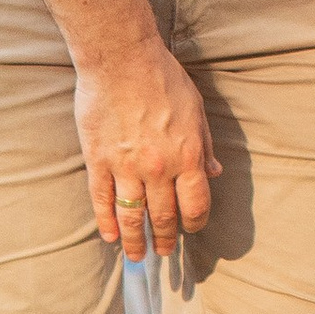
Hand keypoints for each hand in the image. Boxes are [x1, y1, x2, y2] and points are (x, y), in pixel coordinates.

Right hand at [73, 34, 215, 256]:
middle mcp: (159, 168)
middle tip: (163, 252)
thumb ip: (204, 145)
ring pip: (132, 216)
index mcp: (187, 156)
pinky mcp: (99, 160)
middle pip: (163, 216)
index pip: (195, 205)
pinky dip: (106, 221)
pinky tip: (109, 236)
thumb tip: (215, 173)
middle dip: (165, 238)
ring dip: (135, 240)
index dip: (194, 223)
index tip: (190, 230)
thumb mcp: (196, 109)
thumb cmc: (163, 78)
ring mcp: (126, 166)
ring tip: (136, 255)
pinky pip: (102, 200)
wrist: (122, 58)